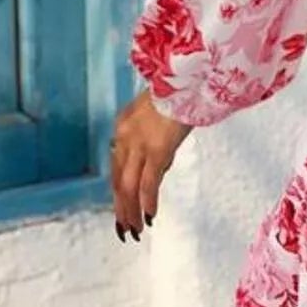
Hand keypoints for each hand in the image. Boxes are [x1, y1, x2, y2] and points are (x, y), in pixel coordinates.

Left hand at [109, 89, 191, 241]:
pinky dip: (148, 201)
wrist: (190, 76)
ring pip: (129, 186)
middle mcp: (125, 136)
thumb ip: (154, 134)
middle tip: (124, 229)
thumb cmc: (181, 89)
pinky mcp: (157, 149)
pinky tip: (150, 216)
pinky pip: (149, 182)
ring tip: (135, 230)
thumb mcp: (158, 109)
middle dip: (121, 208)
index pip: (117, 167)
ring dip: (132, 211)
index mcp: (124, 125)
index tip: (122, 209)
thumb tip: (161, 162)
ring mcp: (140, 144)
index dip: (118, 191)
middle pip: (119, 180)